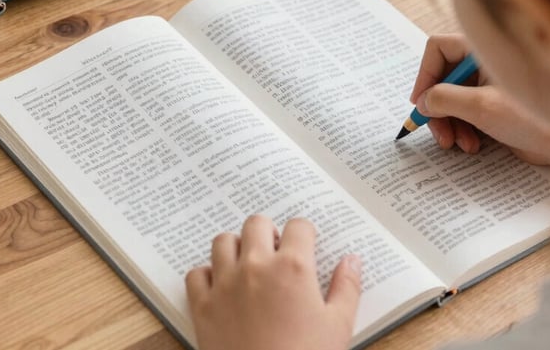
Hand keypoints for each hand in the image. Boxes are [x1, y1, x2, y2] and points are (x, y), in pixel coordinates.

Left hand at [186, 215, 361, 349]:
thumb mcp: (338, 326)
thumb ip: (347, 287)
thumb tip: (352, 261)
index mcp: (293, 267)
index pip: (299, 226)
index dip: (305, 234)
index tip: (305, 246)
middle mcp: (256, 266)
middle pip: (256, 223)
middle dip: (269, 232)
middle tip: (276, 253)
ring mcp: (225, 284)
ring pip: (223, 241)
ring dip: (236, 247)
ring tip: (248, 265)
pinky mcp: (202, 305)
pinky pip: (196, 273)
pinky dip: (207, 275)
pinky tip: (221, 287)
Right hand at [411, 34, 549, 172]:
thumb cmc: (535, 118)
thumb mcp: (481, 107)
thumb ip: (444, 99)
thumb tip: (422, 101)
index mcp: (484, 51)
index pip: (439, 49)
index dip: (425, 74)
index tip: (420, 102)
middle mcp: (484, 63)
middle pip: (442, 78)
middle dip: (437, 108)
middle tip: (438, 133)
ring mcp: (488, 85)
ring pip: (450, 99)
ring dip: (449, 124)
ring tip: (457, 144)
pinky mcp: (493, 106)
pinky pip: (464, 114)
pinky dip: (462, 129)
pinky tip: (472, 146)